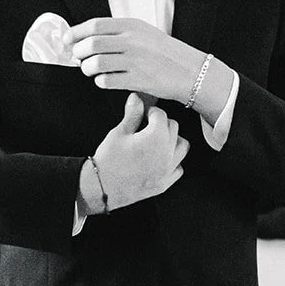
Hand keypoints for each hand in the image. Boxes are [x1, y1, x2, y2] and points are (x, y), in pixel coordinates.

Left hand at [70, 18, 200, 105]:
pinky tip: (104, 80)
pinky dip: (100, 81)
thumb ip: (119, 33)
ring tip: (91, 70)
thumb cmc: (167, 53)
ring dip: (87, 69)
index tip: (68, 40)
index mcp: (132, 26)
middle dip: (79, 53)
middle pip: (91, 44)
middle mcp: (132, 41)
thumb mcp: (145, 33)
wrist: (190, 71)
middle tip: (79, 58)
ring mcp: (135, 61)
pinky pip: (107, 81)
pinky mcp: (137, 80)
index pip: (95, 25)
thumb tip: (88, 38)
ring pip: (96, 63)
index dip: (76, 33)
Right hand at [83, 93, 188, 210]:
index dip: (150, 111)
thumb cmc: (108, 160)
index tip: (143, 114)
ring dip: (172, 140)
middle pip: (174, 128)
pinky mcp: (165, 183)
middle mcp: (167, 153)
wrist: (102, 187)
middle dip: (161, 123)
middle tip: (146, 126)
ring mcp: (168, 169)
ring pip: (182, 146)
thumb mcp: (119, 132)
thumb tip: (136, 98)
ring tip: (156, 140)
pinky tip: (160, 158)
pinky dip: (173, 161)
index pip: (161, 115)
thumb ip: (133, 114)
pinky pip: (178, 167)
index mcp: (157, 137)